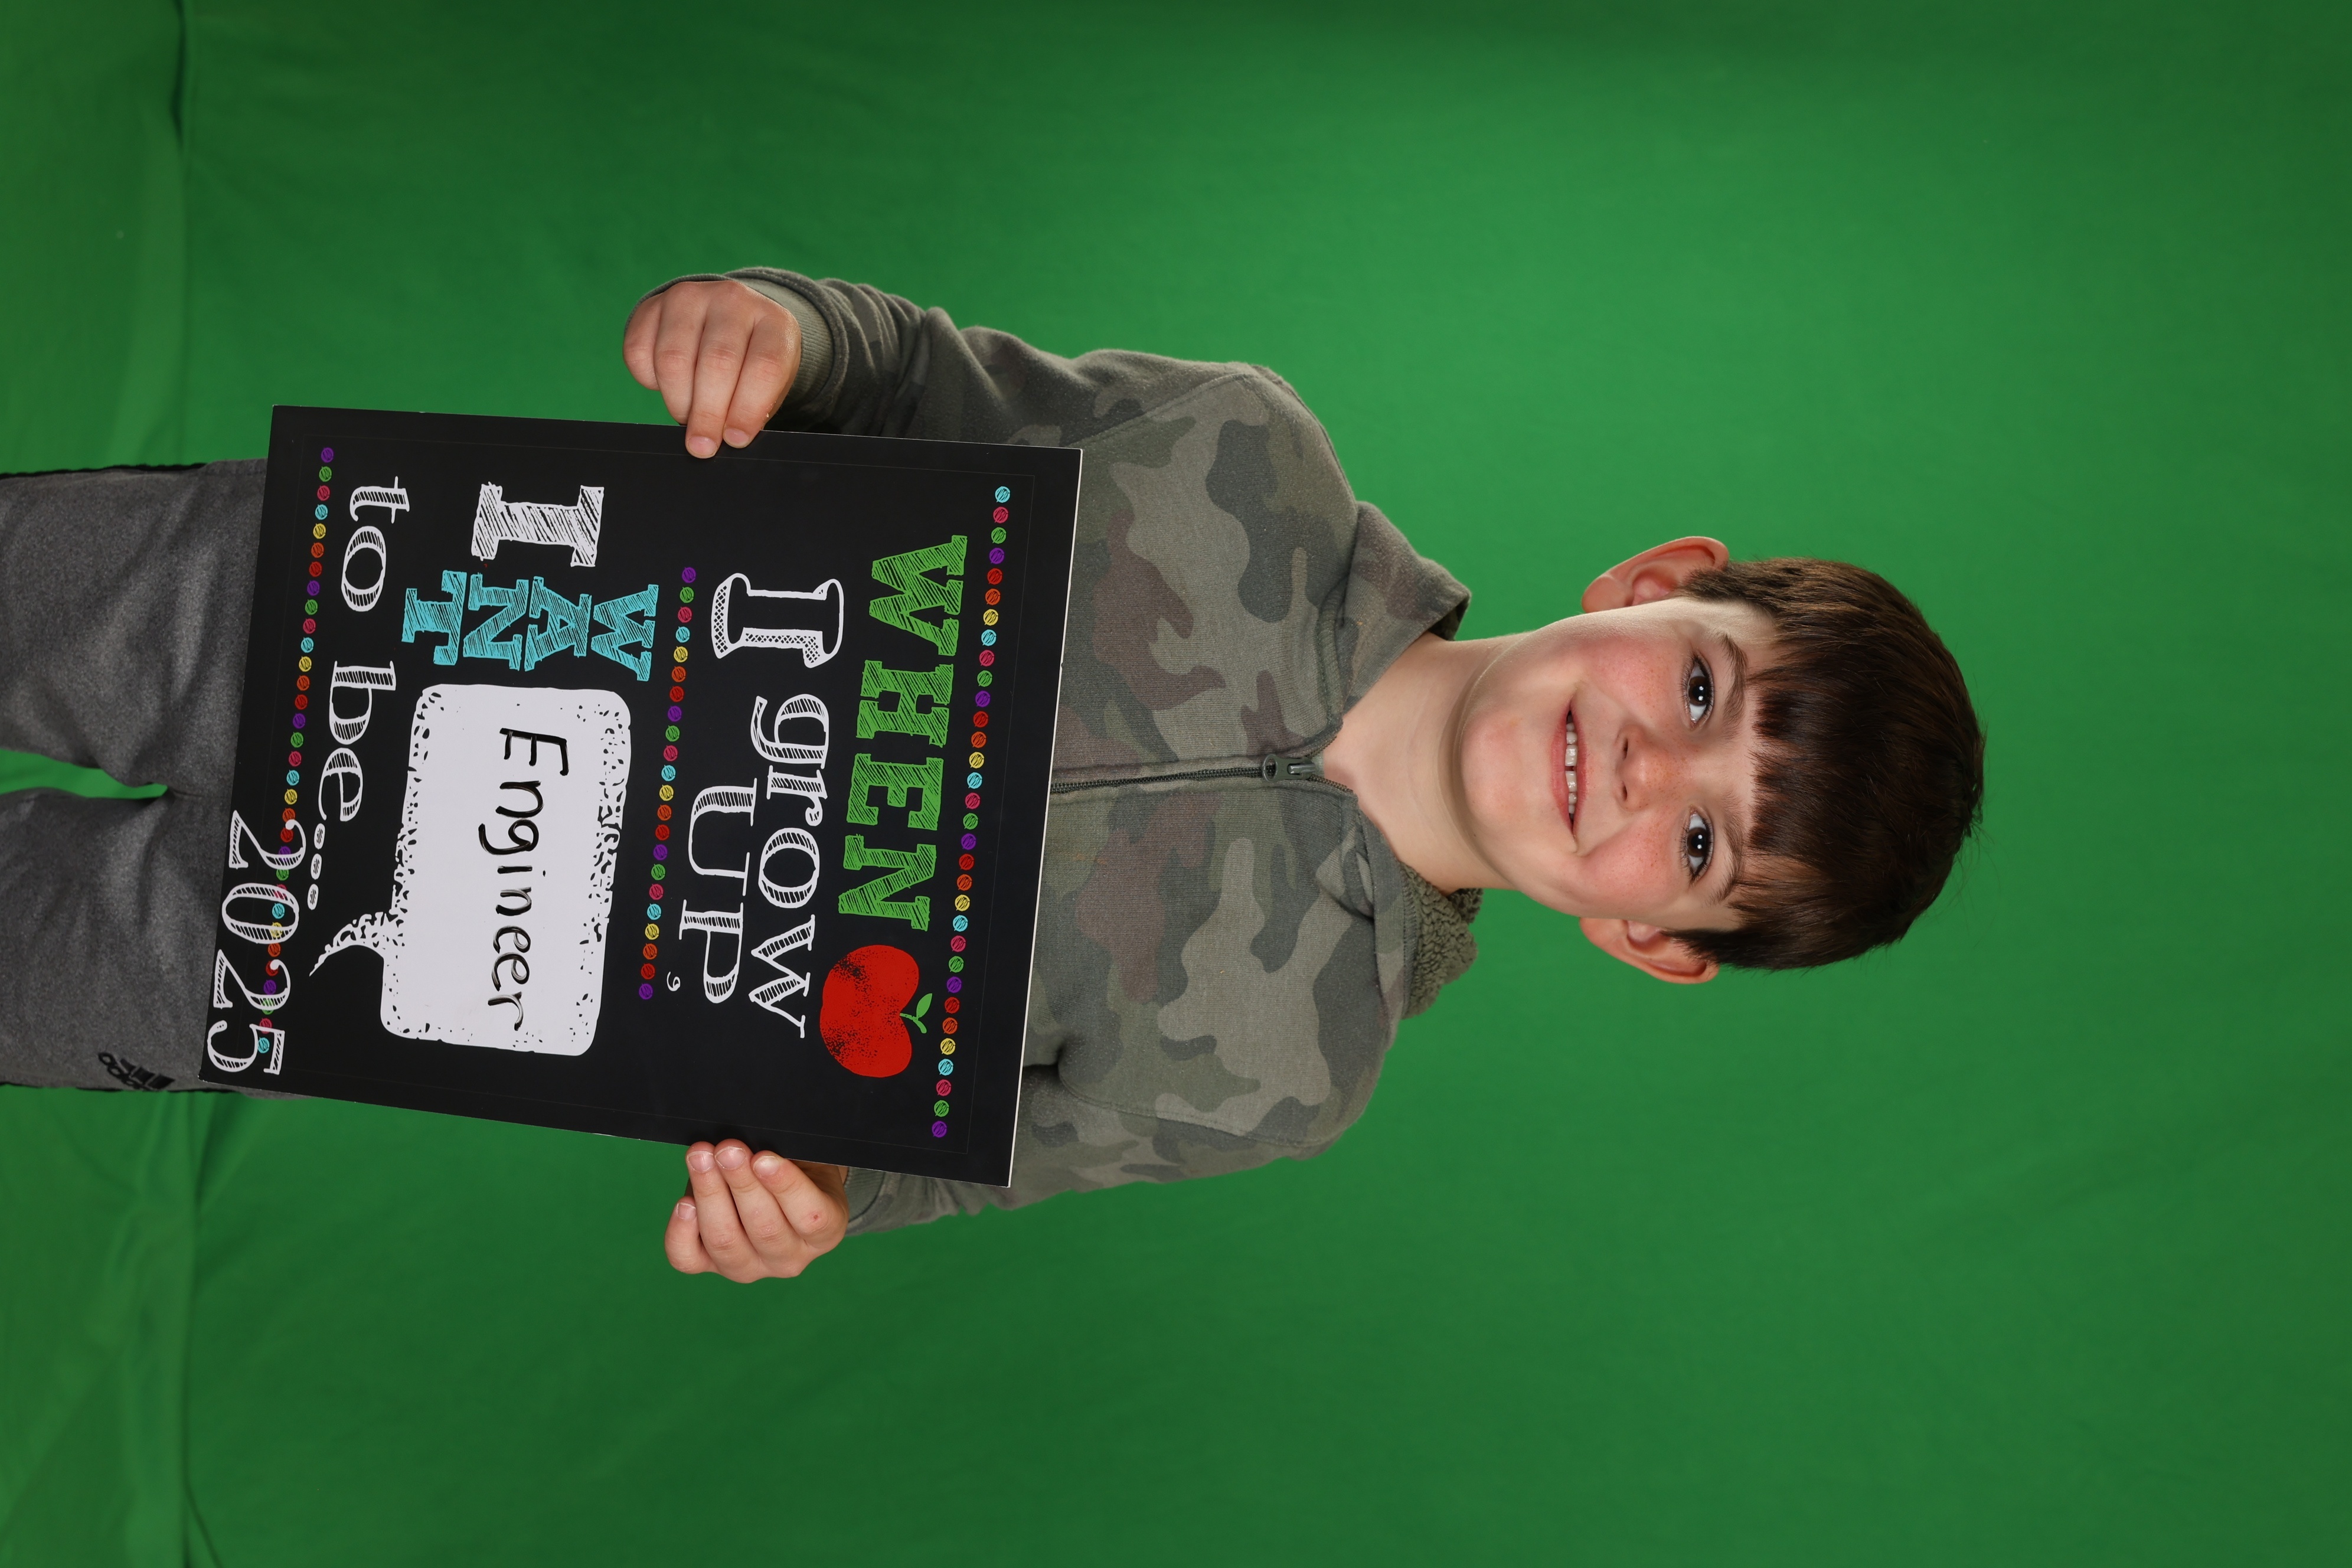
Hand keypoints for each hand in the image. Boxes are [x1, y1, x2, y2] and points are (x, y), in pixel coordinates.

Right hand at [622, 280, 801, 457]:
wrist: (727, 319)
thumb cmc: (752, 362)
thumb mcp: (770, 383)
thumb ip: (753, 409)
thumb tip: (725, 439)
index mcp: (773, 322)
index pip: (764, 367)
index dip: (748, 409)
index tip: (735, 439)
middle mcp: (732, 300)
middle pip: (717, 363)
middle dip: (707, 413)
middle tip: (702, 445)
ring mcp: (690, 297)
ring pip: (673, 359)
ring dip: (678, 400)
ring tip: (687, 416)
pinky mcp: (653, 305)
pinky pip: (639, 351)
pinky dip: (648, 380)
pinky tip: (666, 386)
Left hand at [664, 1139, 848, 1280]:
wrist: (776, 1187)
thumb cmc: (795, 1167)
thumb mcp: (805, 1158)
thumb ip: (786, 1154)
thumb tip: (751, 1145)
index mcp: (824, 1232)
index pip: (809, 1217)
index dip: (786, 1187)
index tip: (763, 1158)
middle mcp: (788, 1259)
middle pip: (764, 1229)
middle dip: (741, 1184)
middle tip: (728, 1149)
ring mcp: (748, 1267)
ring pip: (725, 1242)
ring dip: (710, 1195)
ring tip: (701, 1157)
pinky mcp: (710, 1265)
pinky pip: (688, 1258)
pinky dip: (681, 1232)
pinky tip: (684, 1202)